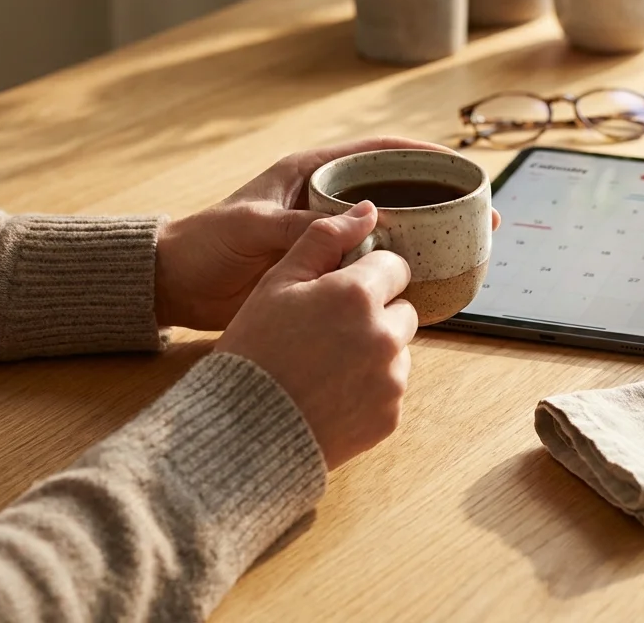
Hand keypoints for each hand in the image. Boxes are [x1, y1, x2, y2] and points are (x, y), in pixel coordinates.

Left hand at [154, 136, 491, 330]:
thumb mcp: (253, 226)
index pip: (377, 152)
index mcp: (310, 172)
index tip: (458, 164)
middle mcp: (326, 201)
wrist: (176, 284)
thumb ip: (303, 223)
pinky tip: (430, 288)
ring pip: (390, 232)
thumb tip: (364, 220)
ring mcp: (328, 237)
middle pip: (395, 191)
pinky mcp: (324, 271)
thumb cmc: (206, 243)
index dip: (420, 154)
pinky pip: (372, 268)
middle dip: (439, 198)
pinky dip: (400, 274)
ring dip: (427, 238)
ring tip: (470, 249)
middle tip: (480, 213)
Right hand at [216, 202, 415, 468]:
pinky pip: (389, 390)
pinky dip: (368, 390)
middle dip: (375, 314)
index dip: (368, 275)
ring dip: (373, 352)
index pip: (394, 267)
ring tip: (325, 366)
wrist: (240, 433)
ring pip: (398, 351)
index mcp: (357, 295)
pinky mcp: (390, 417)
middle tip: (328, 331)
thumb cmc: (253, 349)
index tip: (340, 292)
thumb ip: (323, 238)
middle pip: (402, 310)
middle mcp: (384, 336)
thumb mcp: (277, 283)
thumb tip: (368, 209)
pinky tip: (330, 394)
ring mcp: (391, 380)